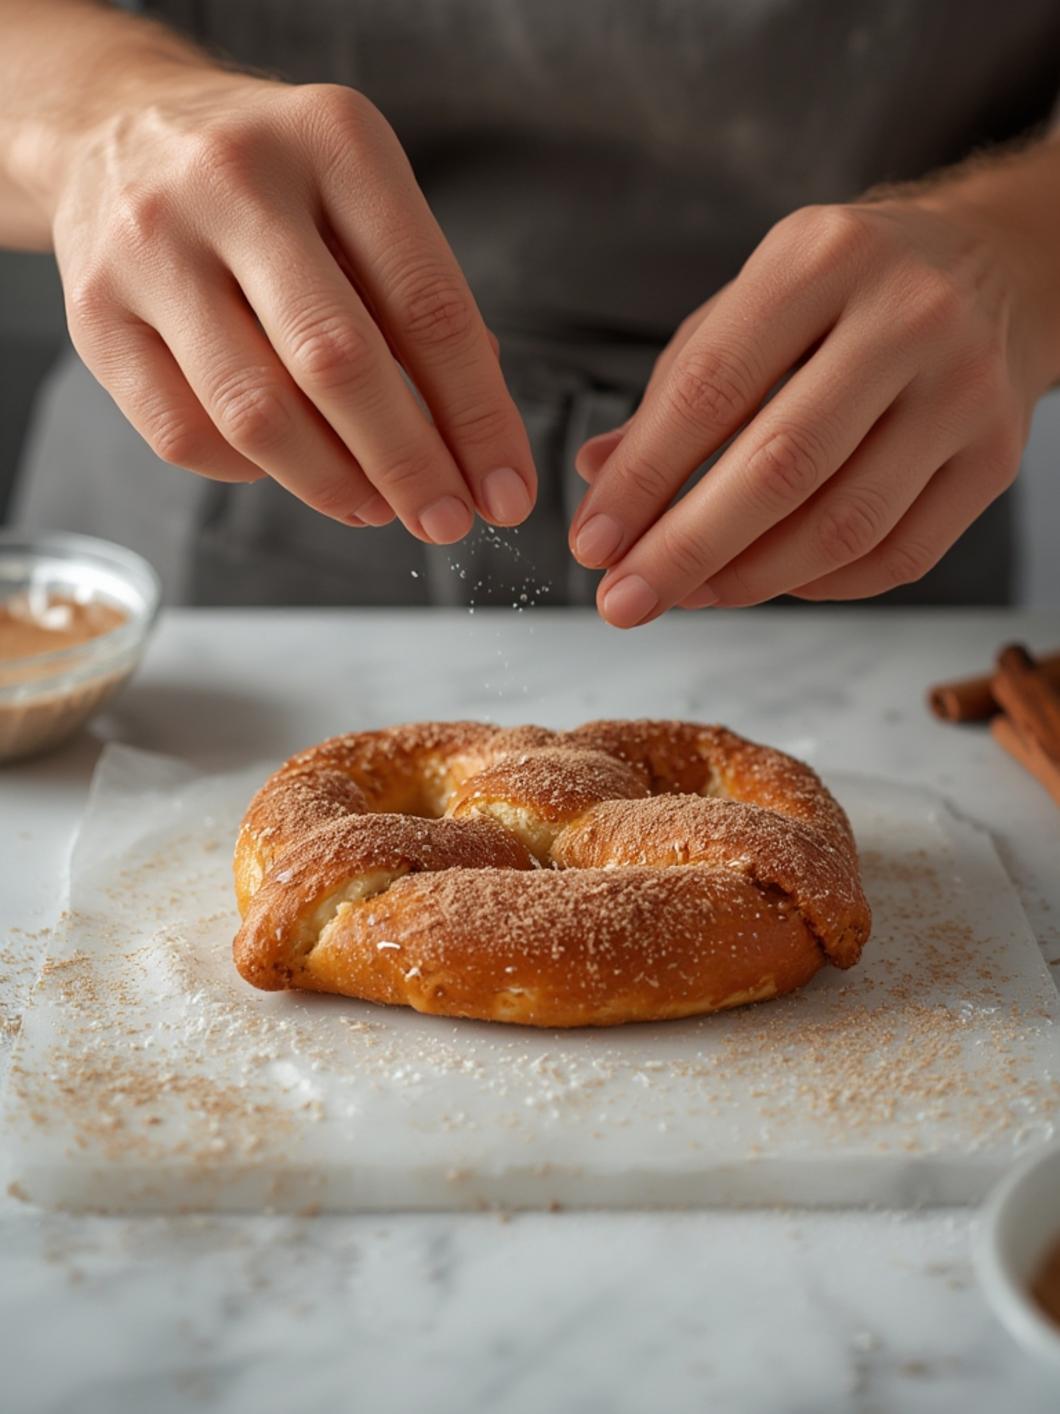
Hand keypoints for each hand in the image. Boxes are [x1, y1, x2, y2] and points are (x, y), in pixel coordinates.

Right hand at [50, 72, 534, 539]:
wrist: (118, 128)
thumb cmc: (272, 183)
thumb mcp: (360, 195)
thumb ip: (418, 298)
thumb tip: (475, 437)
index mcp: (330, 140)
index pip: (427, 305)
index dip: (478, 417)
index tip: (507, 490)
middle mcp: (234, 182)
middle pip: (338, 363)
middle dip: (410, 465)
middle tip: (448, 522)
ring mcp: (151, 249)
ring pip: (255, 413)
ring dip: (334, 484)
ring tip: (379, 509)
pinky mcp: (94, 317)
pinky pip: (186, 435)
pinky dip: (251, 474)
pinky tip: (290, 468)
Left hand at [571, 169, 1059, 624]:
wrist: (998, 267)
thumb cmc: (845, 294)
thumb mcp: (753, 304)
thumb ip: (676, 390)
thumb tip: (598, 476)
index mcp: (821, 258)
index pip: (710, 389)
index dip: (642, 480)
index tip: (591, 545)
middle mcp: (906, 316)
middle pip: (780, 467)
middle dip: (685, 551)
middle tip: (623, 602)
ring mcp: (963, 389)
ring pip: (844, 525)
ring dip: (749, 580)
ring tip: (689, 595)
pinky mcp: (996, 456)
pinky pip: (899, 556)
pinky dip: (821, 586)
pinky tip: (769, 582)